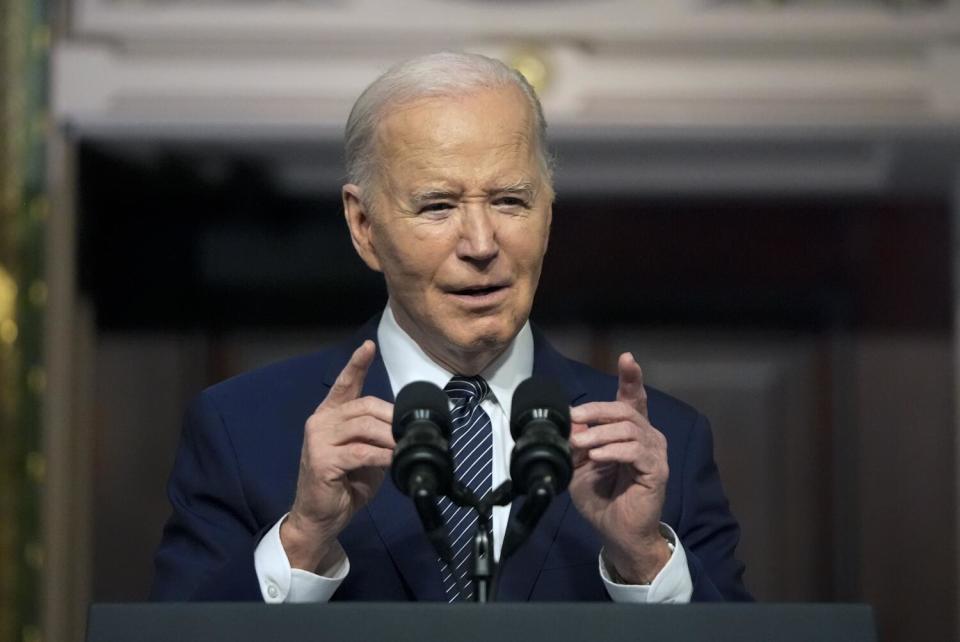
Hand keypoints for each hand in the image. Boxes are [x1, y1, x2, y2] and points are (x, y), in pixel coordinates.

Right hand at [281, 340, 395, 571]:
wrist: (320, 517)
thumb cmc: (343, 485)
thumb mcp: (365, 455)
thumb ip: (377, 437)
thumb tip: (404, 430)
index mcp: (330, 416)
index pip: (344, 384)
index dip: (357, 365)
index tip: (368, 347)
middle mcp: (321, 422)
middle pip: (365, 406)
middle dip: (393, 418)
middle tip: (411, 432)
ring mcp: (318, 440)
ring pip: (364, 427)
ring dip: (390, 437)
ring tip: (405, 446)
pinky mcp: (322, 460)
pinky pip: (360, 451)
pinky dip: (381, 455)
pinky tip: (392, 460)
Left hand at [568, 352, 670, 583]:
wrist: (616, 532)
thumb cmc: (602, 499)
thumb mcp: (580, 465)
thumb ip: (576, 442)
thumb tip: (567, 421)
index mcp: (630, 432)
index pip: (633, 398)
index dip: (631, 377)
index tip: (627, 357)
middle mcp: (647, 437)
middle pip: (624, 409)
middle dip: (596, 410)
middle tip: (574, 418)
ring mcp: (655, 453)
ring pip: (628, 428)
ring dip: (598, 433)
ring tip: (580, 444)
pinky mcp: (656, 470)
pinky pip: (634, 450)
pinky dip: (612, 450)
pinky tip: (598, 457)